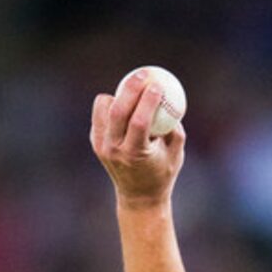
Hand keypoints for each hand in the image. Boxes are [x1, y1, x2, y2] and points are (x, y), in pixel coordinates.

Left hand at [90, 69, 184, 207]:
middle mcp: (114, 150)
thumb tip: (172, 100)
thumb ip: (175, 128)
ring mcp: (101, 145)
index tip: (159, 86)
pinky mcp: (95, 140)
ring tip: (134, 94)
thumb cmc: (163, 172)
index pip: (139, 122)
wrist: (139, 197)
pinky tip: (124, 104)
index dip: (149, 100)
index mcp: (135, 155)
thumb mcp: (176, 153)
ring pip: (105, 107)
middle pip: (118, 111)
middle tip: (144, 74)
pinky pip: (100, 112)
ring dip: (120, 96)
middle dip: (131, 87)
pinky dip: (112, 103)